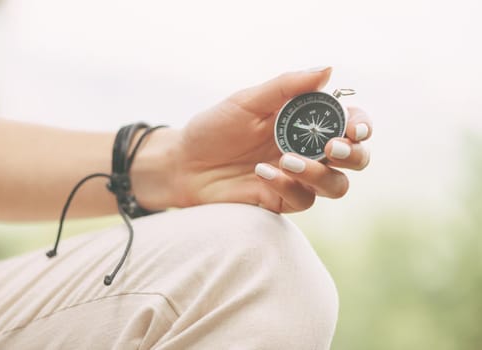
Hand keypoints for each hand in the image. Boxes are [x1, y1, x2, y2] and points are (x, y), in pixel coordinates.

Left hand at [136, 67, 372, 212]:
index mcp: (305, 123)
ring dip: (319, 173)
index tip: (354, 128)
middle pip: (355, 159)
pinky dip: (288, 185)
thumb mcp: (247, 102)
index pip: (348, 123)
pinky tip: (262, 173)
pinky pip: (302, 199)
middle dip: (355, 155)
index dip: (360, 125)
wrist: (185, 163)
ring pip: (336, 186)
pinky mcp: (282, 200)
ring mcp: (297, 178)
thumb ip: (286, 87)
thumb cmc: (215, 128)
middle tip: (334, 148)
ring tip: (287, 159)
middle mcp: (308, 151)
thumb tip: (327, 70)